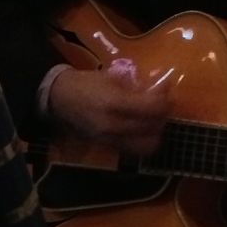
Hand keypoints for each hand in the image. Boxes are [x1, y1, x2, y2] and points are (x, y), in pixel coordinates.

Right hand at [48, 64, 172, 156]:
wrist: (59, 100)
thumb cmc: (86, 83)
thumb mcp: (113, 76)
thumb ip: (139, 84)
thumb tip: (164, 85)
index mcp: (114, 103)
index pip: (152, 108)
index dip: (165, 102)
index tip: (168, 94)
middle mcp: (114, 125)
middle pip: (153, 127)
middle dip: (163, 117)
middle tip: (164, 107)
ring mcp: (110, 139)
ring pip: (146, 145)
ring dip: (155, 133)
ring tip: (154, 121)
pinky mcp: (107, 148)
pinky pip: (133, 150)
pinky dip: (142, 141)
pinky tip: (141, 129)